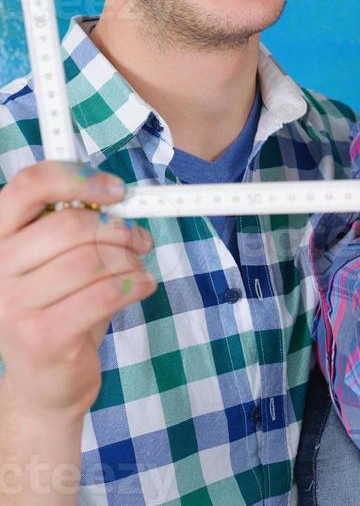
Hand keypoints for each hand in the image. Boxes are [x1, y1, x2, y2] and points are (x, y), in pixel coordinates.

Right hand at [0, 161, 156, 421]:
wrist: (44, 384)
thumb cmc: (58, 309)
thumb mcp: (57, 259)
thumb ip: (76, 223)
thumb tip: (119, 196)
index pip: (29, 185)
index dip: (77, 178)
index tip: (115, 189)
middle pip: (71, 224)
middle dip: (118, 228)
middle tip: (139, 239)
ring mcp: (13, 306)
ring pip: (93, 259)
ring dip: (130, 259)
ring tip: (138, 268)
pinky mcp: (41, 337)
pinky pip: (104, 294)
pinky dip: (136, 284)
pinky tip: (143, 286)